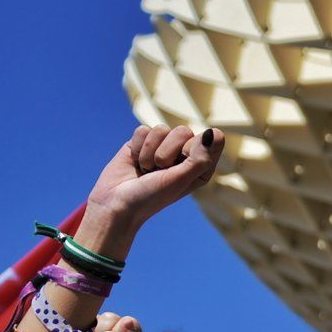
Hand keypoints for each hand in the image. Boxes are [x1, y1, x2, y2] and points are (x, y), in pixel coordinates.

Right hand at [85, 124, 224, 226]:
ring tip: (146, 169)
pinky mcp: (142, 142)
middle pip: (183, 131)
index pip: (212, 139)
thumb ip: (200, 158)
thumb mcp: (181, 180)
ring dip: (150, 153)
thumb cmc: (153, 196)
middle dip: (167, 153)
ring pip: (161, 129)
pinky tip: (135, 162)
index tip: (180, 166)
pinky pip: (143, 130)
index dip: (194, 150)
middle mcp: (184, 154)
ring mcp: (162, 146)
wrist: (117, 203)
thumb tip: (215, 132)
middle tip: (160, 171)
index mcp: (202, 165)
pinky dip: (137, 148)